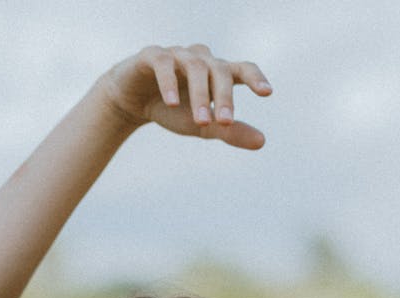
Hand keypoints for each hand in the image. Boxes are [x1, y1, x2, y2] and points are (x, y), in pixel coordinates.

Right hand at [99, 43, 271, 149]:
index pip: (241, 69)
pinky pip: (164, 64)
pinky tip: (172, 104)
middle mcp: (201, 59)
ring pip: (195, 67)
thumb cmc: (174, 110)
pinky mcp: (152, 55)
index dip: (255, 78)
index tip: (267, 93)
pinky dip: (169, 83)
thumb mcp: (204, 125)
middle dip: (224, 97)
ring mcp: (177, 54)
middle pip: (219, 71)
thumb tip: (262, 141)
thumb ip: (230, 132)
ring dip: (200, 96)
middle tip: (225, 123)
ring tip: (201, 123)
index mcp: (216, 73)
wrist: (132, 101)